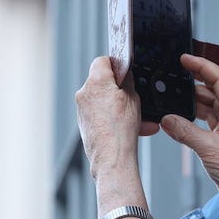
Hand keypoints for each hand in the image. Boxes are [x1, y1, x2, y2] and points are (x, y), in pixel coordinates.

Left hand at [76, 58, 157, 178]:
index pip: (103, 61)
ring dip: (118, 105)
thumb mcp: (133, 98)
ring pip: (103, 100)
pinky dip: (112, 117)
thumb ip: (127, 82)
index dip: (117, 65)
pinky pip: (100, 114)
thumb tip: (124, 75)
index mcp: (96, 81)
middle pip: (102, 82)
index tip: (126, 73)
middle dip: (119, 89)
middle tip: (134, 97)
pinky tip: (127, 127)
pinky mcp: (84, 123)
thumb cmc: (121, 129)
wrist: (111, 157)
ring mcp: (82, 109)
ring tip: (136, 118)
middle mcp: (84, 93)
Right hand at [160, 54, 218, 187]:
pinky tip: (184, 115)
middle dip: (199, 78)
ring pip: (214, 102)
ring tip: (178, 94)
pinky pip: (211, 117)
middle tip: (180, 72)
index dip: (203, 66)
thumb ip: (185, 132)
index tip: (187, 59)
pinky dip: (197, 113)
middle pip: (218, 87)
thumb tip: (167, 119)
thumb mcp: (207, 150)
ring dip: (196, 97)